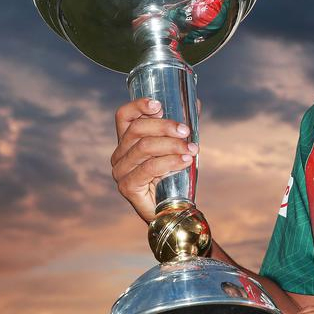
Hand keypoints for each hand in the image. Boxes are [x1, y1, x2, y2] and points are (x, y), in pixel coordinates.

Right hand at [111, 98, 198, 220]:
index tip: (159, 104)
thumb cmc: (174, 176)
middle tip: (186, 131)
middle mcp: (120, 154)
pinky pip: (149, 168)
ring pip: (144, 147)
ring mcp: (121, 171)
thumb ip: (181, 127)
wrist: (172, 211)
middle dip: (165, 126)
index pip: (124, 116)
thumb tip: (194, 103)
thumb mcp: (177, 147)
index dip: (138, 106)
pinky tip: (185, 161)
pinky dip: (170, 162)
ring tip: (191, 149)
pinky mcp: (127, 187)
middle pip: (137, 129)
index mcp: (127, 140)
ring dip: (172, 145)